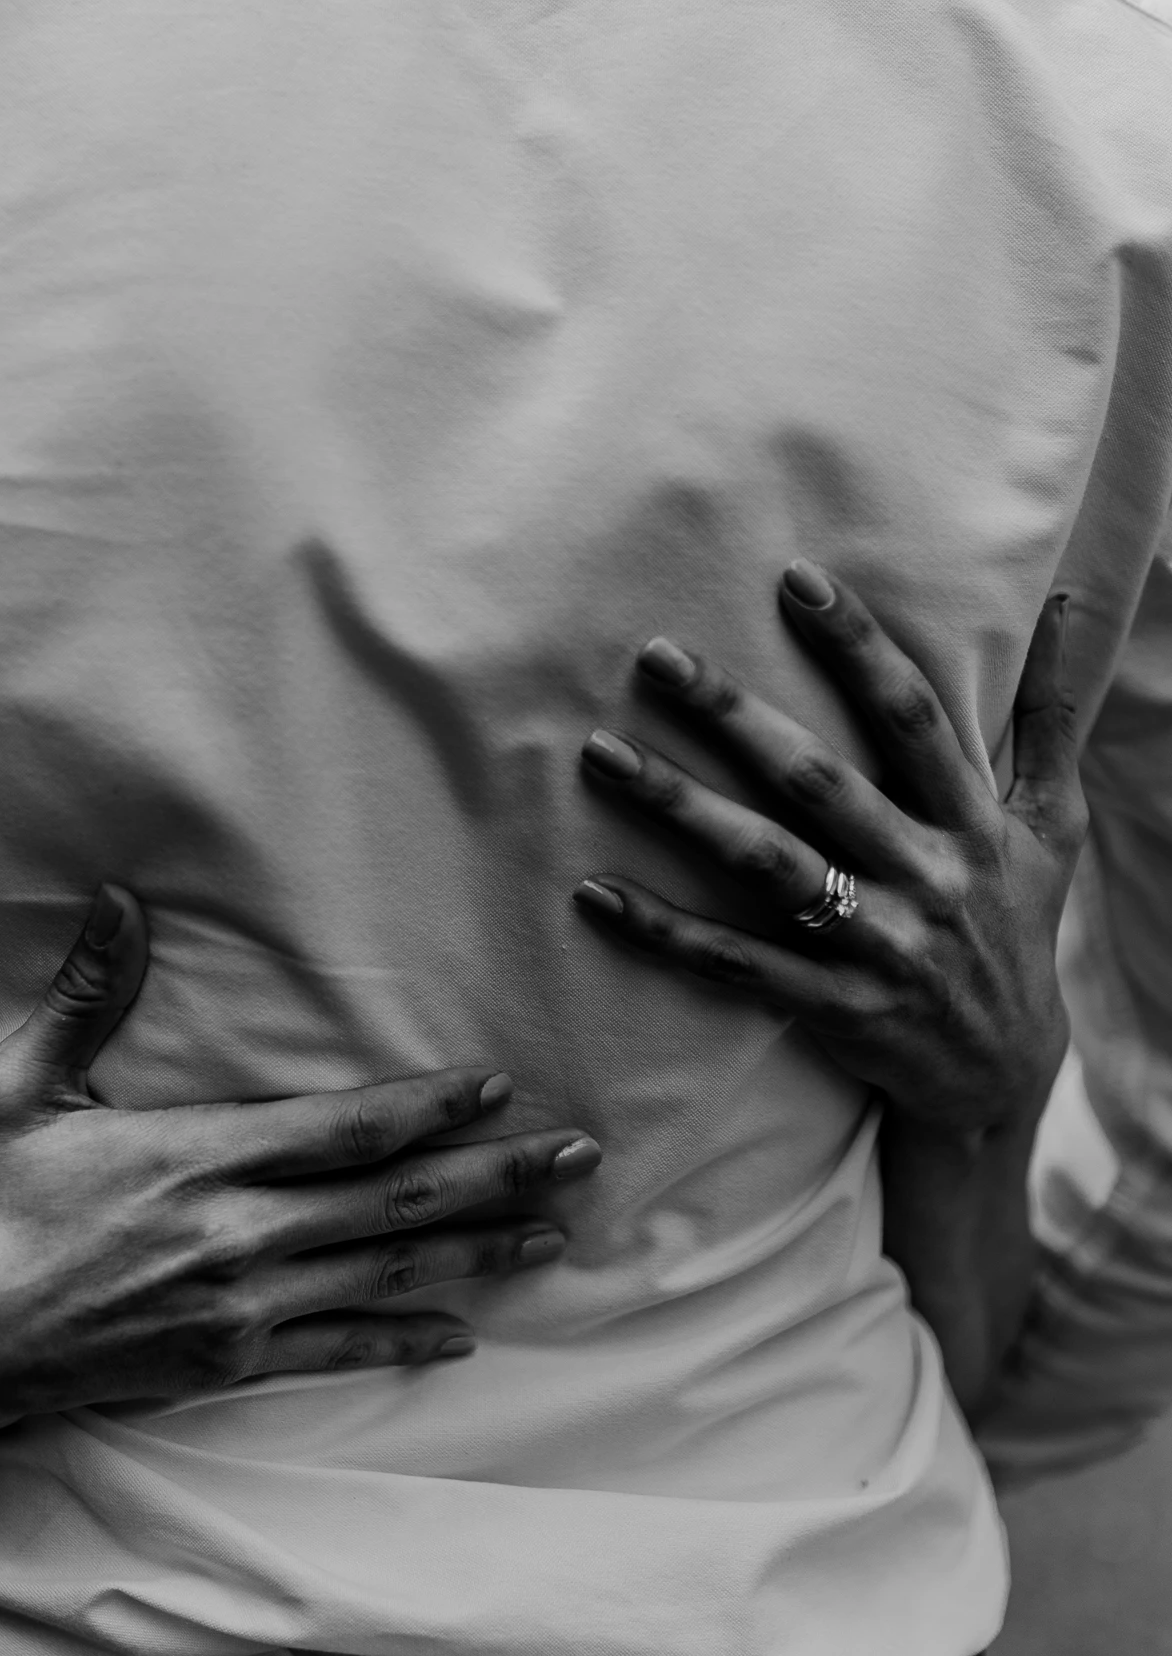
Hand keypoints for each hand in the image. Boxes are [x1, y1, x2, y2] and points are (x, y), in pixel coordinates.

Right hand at [0, 888, 598, 1484]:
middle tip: (579, 1157)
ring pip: (385, 1277)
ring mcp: (238, 1308)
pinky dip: (404, 1340)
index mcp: (197, 1158)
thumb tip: (119, 898)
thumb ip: (86, 996)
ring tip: (552, 1235)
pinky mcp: (225, 1366)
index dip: (427, 1109)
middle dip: (494, 1176)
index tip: (495, 1086)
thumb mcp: (21, 1088)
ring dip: (477, 1253)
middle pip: (393, 1205)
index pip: (342, 1131)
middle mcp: (236, 1235)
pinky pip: (336, 1352)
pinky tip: (462, 1334)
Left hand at [574, 567, 1084, 1133]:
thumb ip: (1050, 718)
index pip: (912, 717)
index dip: (859, 647)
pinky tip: (596, 891)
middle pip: (818, 781)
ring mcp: (878, 946)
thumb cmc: (1014, 926)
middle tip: (657, 653)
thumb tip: (1059, 604)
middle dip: (734, 713)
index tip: (797, 579)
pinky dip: (664, 930)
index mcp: (974, 823)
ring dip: (680, 808)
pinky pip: (736, 964)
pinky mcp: (834, 1006)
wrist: (1001, 1076)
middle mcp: (927, 877)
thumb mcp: (1055, 828)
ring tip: (603, 754)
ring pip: (768, 866)